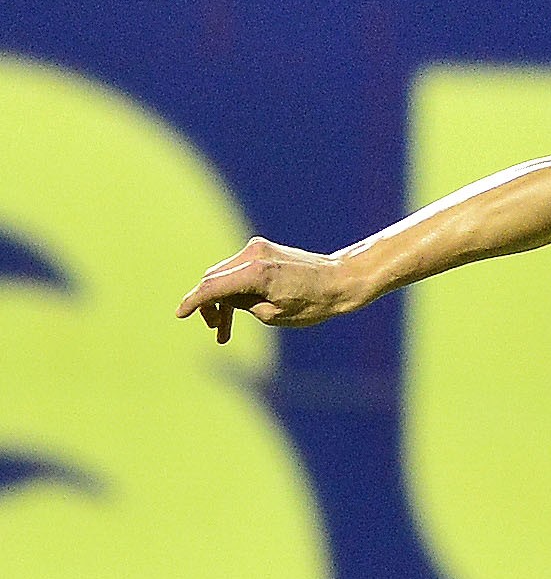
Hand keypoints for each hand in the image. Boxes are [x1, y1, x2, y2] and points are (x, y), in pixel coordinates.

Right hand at [174, 238, 364, 343]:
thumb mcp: (274, 315)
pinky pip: (239, 270)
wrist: (342, 280)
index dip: (194, 302)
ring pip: (225, 275)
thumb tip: (225, 297)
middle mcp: (253, 255)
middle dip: (209, 304)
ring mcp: (258, 249)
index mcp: (256, 273)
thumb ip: (243, 305)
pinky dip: (234, 288)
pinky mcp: (264, 250)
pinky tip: (236, 309)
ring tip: (222, 328)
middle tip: (214, 328)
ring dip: (221, 299)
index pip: (212, 287)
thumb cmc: (314, 302)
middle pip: (215, 279)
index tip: (180, 314)